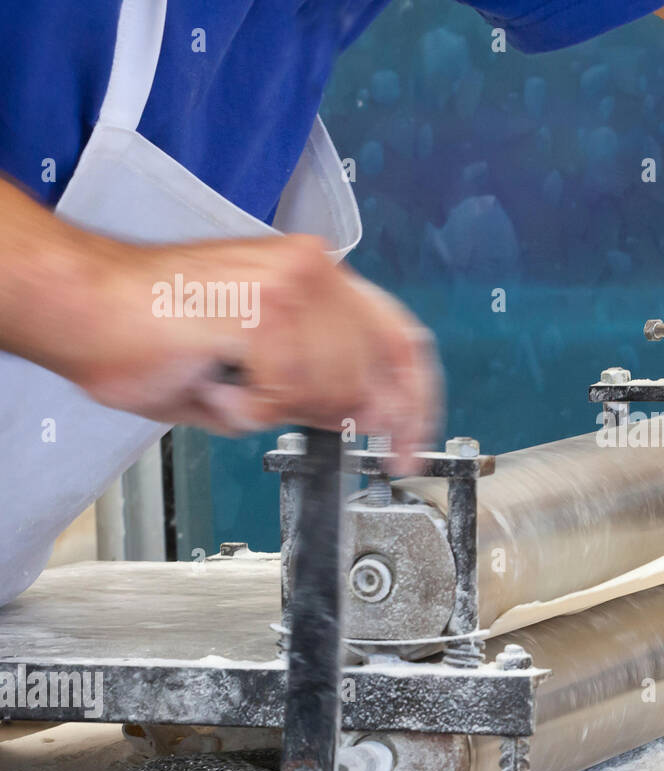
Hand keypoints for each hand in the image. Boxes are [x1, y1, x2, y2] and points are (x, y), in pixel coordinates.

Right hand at [52, 234, 442, 468]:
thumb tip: (366, 417)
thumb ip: (319, 383)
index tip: (416, 442)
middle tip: (303, 427)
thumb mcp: (258, 363)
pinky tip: (213, 378)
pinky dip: (245, 407)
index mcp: (317, 274)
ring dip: (277, 408)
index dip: (417, 398)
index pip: (398, 337)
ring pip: (331, 390)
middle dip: (348, 417)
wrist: (81, 305)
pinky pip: (284, 396)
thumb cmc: (149, 328)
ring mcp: (292, 287)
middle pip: (373, 373)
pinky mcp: (263, 311)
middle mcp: (313, 269)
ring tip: (227, 381)